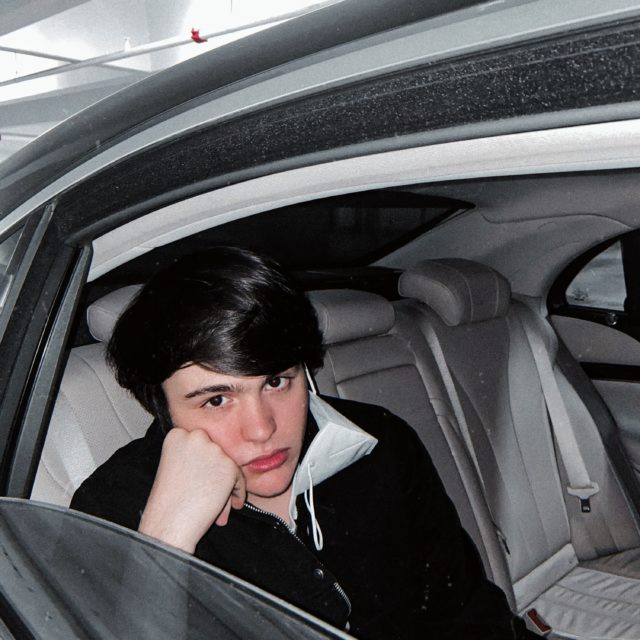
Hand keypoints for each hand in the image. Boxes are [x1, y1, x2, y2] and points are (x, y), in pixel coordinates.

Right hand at [138, 428, 245, 552]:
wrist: (168, 524)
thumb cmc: (168, 502)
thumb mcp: (176, 469)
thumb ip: (195, 459)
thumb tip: (217, 464)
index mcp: (177, 435)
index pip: (198, 443)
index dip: (202, 461)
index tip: (201, 475)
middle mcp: (196, 437)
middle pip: (214, 452)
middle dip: (215, 471)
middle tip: (211, 490)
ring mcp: (213, 450)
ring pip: (227, 466)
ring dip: (227, 484)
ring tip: (221, 504)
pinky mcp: (229, 466)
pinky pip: (240, 479)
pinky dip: (238, 491)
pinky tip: (234, 504)